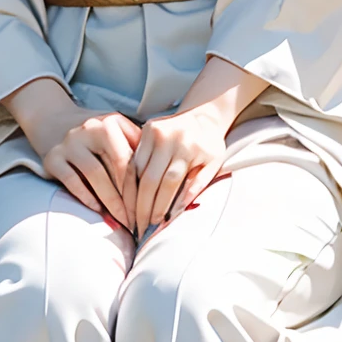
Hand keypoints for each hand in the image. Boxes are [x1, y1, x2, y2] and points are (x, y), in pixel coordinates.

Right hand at [3, 77, 139, 228]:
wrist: (52, 120)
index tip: (150, 206)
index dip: (141, 185)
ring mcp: (69, 144)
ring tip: (122, 221)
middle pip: (115, 168)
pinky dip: (87, 197)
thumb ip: (137, 146)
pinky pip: (72, 181)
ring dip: (110, 201)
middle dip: (128, 197)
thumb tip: (161, 177)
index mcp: (109, 123)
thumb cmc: (95, 132)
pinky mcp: (52, 158)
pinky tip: (98, 210)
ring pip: (95, 175)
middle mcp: (89, 130)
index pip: (130, 158)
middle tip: (139, 220)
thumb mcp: (117, 129)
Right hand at [124, 103, 229, 234]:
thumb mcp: (213, 165)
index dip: (160, 205)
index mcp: (187, 147)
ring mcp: (153, 131)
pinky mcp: (145, 129)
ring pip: (135, 170)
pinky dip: (128, 181)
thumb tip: (180, 207)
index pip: (169, 182)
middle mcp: (167, 138)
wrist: (204, 114)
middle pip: (148, 179)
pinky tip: (127, 197)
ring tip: (130, 216)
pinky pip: (132, 160)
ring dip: (131, 196)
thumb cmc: (210, 144)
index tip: (155, 223)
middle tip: (138, 226)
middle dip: (141, 206)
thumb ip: (198, 185)